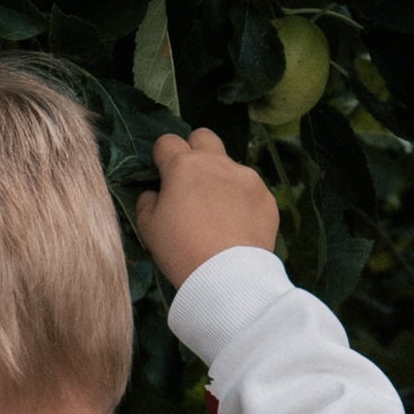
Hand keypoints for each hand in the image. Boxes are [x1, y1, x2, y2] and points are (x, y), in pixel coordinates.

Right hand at [134, 127, 282, 291]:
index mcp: (184, 166)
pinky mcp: (266, 196)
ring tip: (218, 214)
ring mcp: (246, 177)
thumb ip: (147, 202)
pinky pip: (250, 190)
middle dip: (195, 151)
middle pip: (204, 137)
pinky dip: (242, 201)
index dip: (161, 157)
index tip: (162, 176)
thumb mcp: (149, 228)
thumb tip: (154, 193)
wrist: (228, 276)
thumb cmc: (181, 249)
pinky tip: (238, 226)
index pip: (167, 142)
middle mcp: (217, 163)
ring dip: (221, 180)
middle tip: (192, 181)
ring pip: (230, 166)